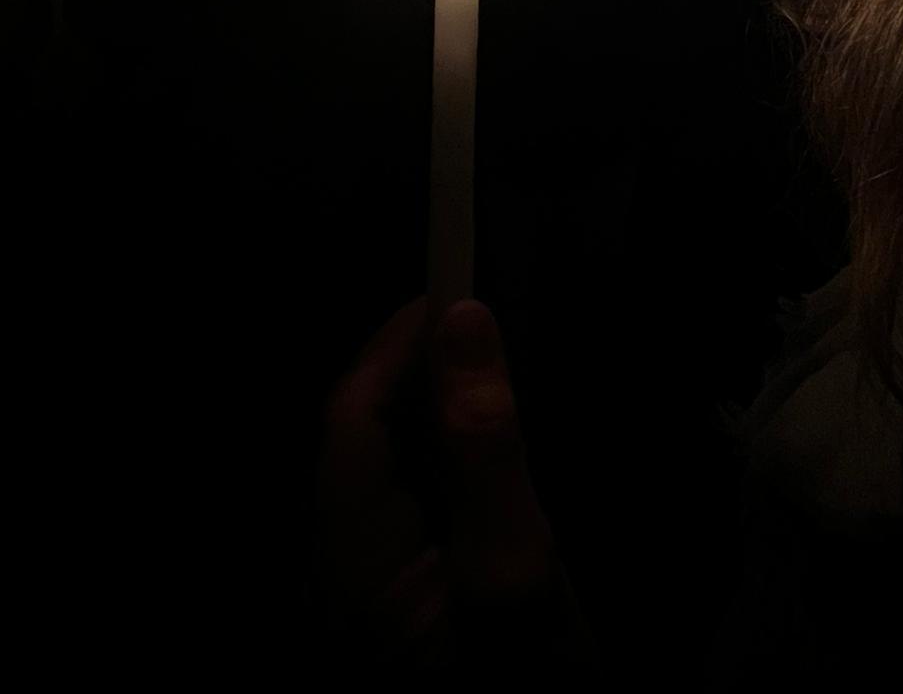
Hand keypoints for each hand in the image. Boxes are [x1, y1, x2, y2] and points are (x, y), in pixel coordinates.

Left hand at [321, 295, 595, 672]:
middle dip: (413, 373)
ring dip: (430, 418)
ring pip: (384, 477)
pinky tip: (489, 466)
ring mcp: (368, 603)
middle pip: (359, 442)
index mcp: (350, 557)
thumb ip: (484, 448)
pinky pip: (410, 518)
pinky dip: (445, 471)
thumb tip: (464, 322)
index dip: (395, 344)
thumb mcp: (515, 571)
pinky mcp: (402, 621)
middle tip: (484, 326)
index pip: (350, 416)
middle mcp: (340, 575)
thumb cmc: (523, 693)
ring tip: (492, 378)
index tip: (454, 288)